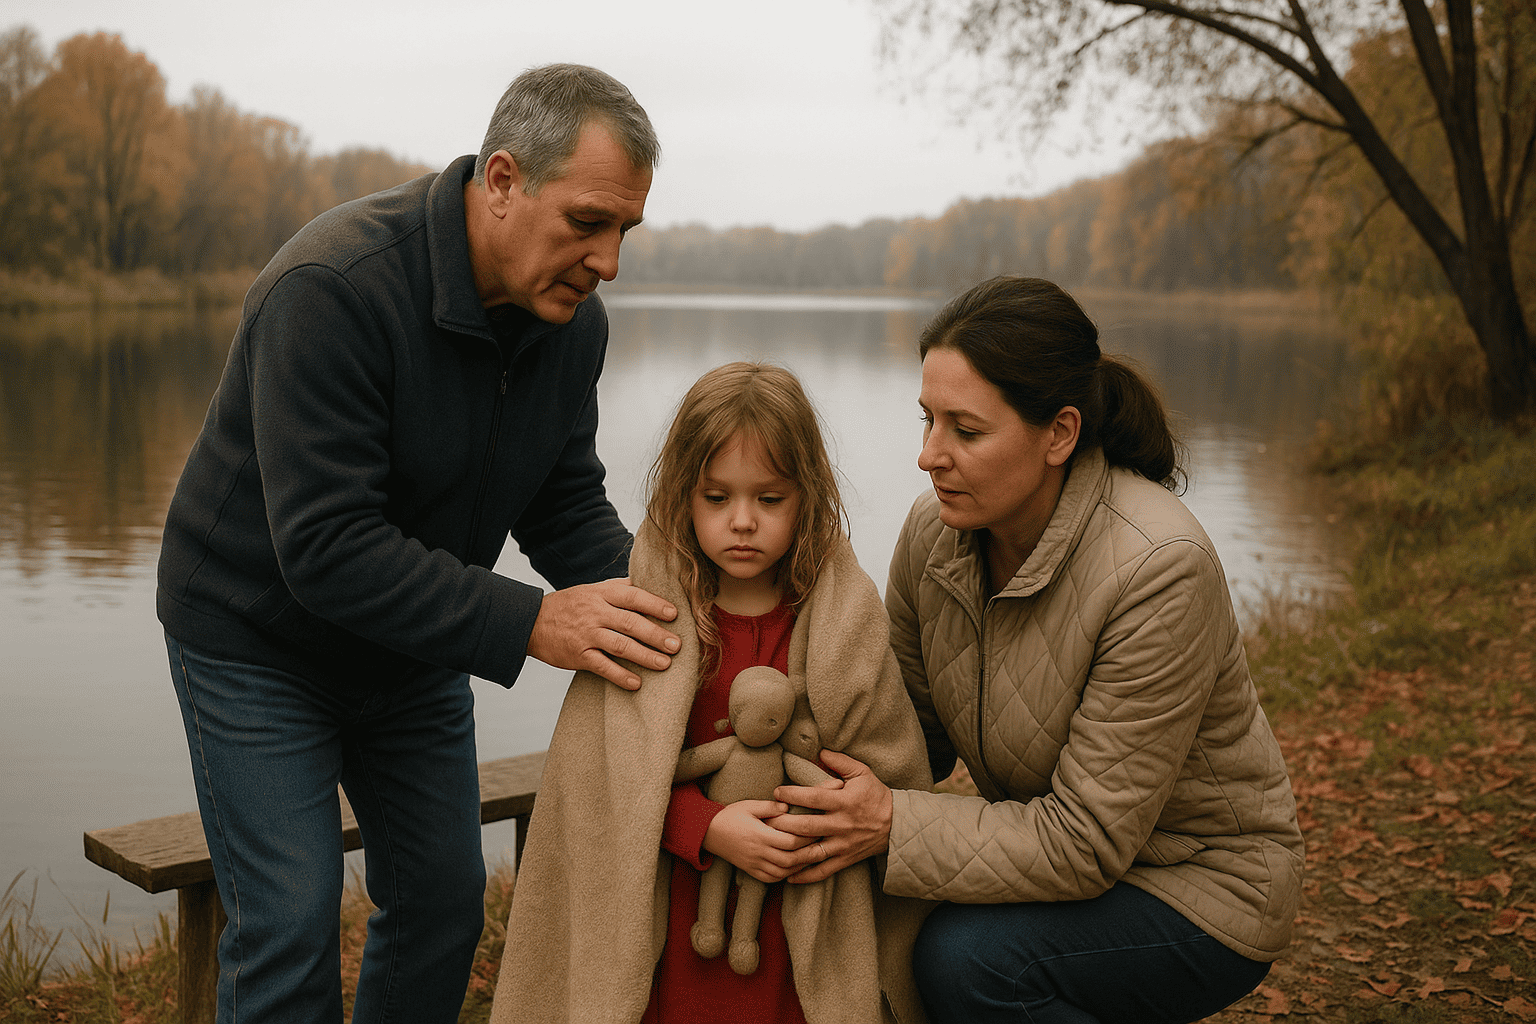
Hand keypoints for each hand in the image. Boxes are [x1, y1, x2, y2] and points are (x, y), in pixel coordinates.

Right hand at [526, 578, 679, 689]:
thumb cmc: (571, 605)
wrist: (532, 621)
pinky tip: (636, 683)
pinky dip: (620, 675)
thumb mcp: (593, 589)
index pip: (633, 596)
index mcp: (602, 594)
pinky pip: (602, 666)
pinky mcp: (578, 655)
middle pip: (630, 623)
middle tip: (677, 645)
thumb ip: (620, 588)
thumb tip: (652, 585)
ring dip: (644, 656)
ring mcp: (586, 635)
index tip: (674, 614)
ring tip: (664, 664)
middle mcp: (595, 613)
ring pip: (620, 646)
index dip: (654, 604)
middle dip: (656, 635)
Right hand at [704, 800, 819, 883]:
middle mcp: (758, 852)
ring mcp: (754, 863)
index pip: (790, 841)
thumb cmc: (731, 815)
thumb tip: (788, 806)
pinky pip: (771, 878)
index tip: (818, 831)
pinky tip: (793, 868)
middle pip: (790, 860)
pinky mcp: (750, 871)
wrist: (707, 832)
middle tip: (822, 848)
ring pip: (782, 872)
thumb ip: (770, 806)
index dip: (807, 838)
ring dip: (798, 867)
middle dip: (808, 855)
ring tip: (811, 858)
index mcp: (760, 834)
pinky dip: (785, 875)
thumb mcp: (749, 805)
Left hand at [770, 750, 891, 883]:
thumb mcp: (862, 773)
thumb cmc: (876, 796)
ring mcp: (843, 844)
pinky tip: (788, 875)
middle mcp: (842, 824)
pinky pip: (823, 870)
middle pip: (807, 826)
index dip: (793, 794)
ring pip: (812, 851)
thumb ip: (840, 762)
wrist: (898, 825)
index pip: (814, 797)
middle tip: (766, 820)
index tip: (777, 792)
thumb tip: (819, 751)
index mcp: (844, 801)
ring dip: (790, 851)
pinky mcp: (845, 859)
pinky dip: (805, 876)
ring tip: (771, 847)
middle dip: (784, 824)